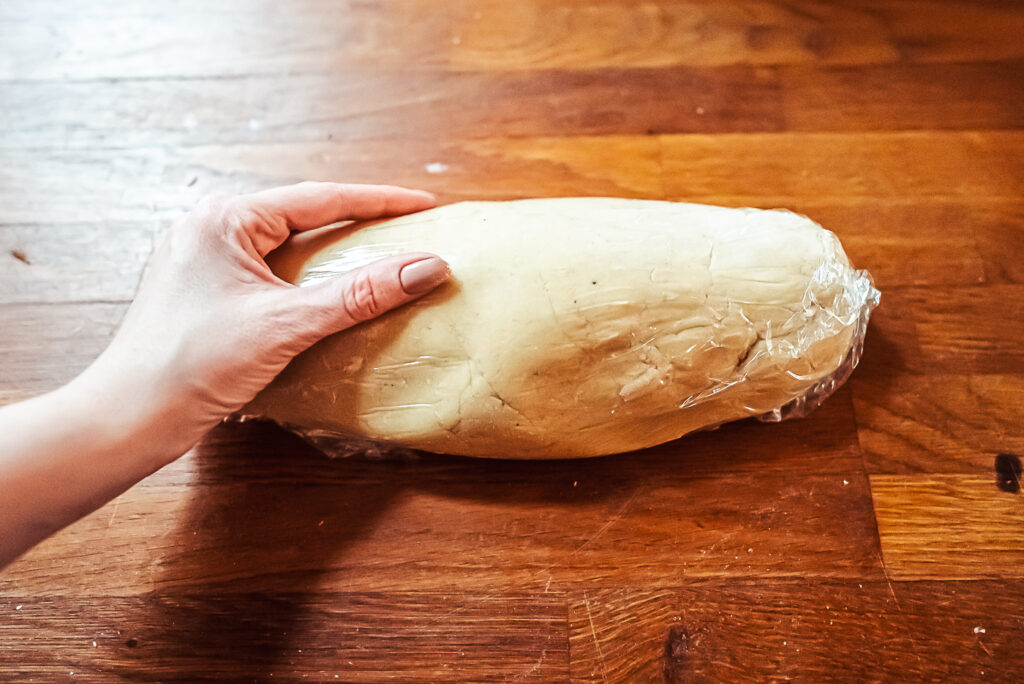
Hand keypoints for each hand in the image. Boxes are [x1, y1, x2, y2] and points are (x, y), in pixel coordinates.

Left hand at [74, 181, 448, 457]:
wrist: (128, 419)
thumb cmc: (192, 365)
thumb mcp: (286, 324)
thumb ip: (359, 293)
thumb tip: (426, 266)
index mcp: (223, 219)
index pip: (320, 198)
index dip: (380, 201)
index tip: (425, 204)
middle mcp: (210, 229)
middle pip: (304, 219)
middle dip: (358, 225)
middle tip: (408, 231)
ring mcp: (204, 262)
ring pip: (287, 249)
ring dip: (333, 257)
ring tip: (381, 262)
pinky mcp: (204, 294)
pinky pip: (270, 275)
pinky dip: (307, 283)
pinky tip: (332, 299)